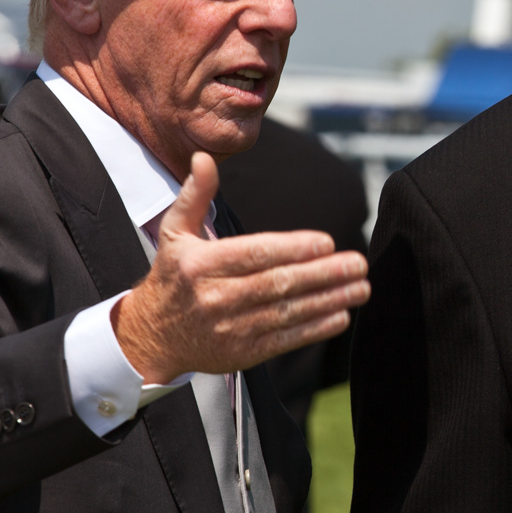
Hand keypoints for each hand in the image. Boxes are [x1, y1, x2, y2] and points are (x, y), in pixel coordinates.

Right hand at [112, 151, 369, 383]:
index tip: (327, 242)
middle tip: (358, 263)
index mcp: (200, 265)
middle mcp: (214, 298)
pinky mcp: (240, 354)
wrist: (151, 337)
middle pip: (276, 284)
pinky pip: (284, 340)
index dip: (292, 249)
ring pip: (286, 313)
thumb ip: (195, 195)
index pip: (253, 255)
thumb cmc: (172, 276)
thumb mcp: (175, 233)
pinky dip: (315, 329)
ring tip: (360, 288)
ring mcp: (228, 329)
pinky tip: (341, 315)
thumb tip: (204, 157)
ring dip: (328, 300)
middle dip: (322, 274)